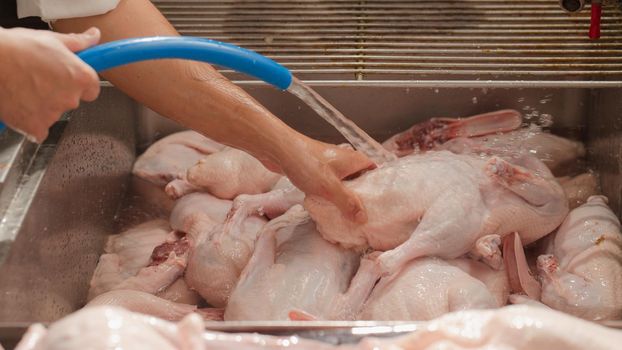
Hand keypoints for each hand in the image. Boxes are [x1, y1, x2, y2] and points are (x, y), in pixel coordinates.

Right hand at [0, 27, 100, 142]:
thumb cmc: (17, 48)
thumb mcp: (52, 39)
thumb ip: (78, 42)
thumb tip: (94, 36)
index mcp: (80, 78)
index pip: (92, 89)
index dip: (79, 84)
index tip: (68, 79)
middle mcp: (71, 98)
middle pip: (71, 101)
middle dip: (58, 93)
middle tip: (38, 78)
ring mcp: (54, 114)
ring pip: (53, 114)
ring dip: (42, 106)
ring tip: (24, 88)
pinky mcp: (35, 127)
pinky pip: (39, 131)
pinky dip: (30, 123)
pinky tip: (20, 106)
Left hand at [274, 138, 375, 222]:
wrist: (278, 149)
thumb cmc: (306, 164)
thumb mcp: (330, 188)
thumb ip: (347, 203)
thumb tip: (363, 218)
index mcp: (355, 160)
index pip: (375, 172)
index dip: (379, 187)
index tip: (381, 204)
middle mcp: (345, 160)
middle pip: (360, 180)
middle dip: (361, 196)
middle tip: (363, 215)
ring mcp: (330, 164)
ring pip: (343, 183)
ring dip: (344, 197)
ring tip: (347, 215)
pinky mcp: (317, 169)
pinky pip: (329, 184)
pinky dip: (330, 194)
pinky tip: (327, 207)